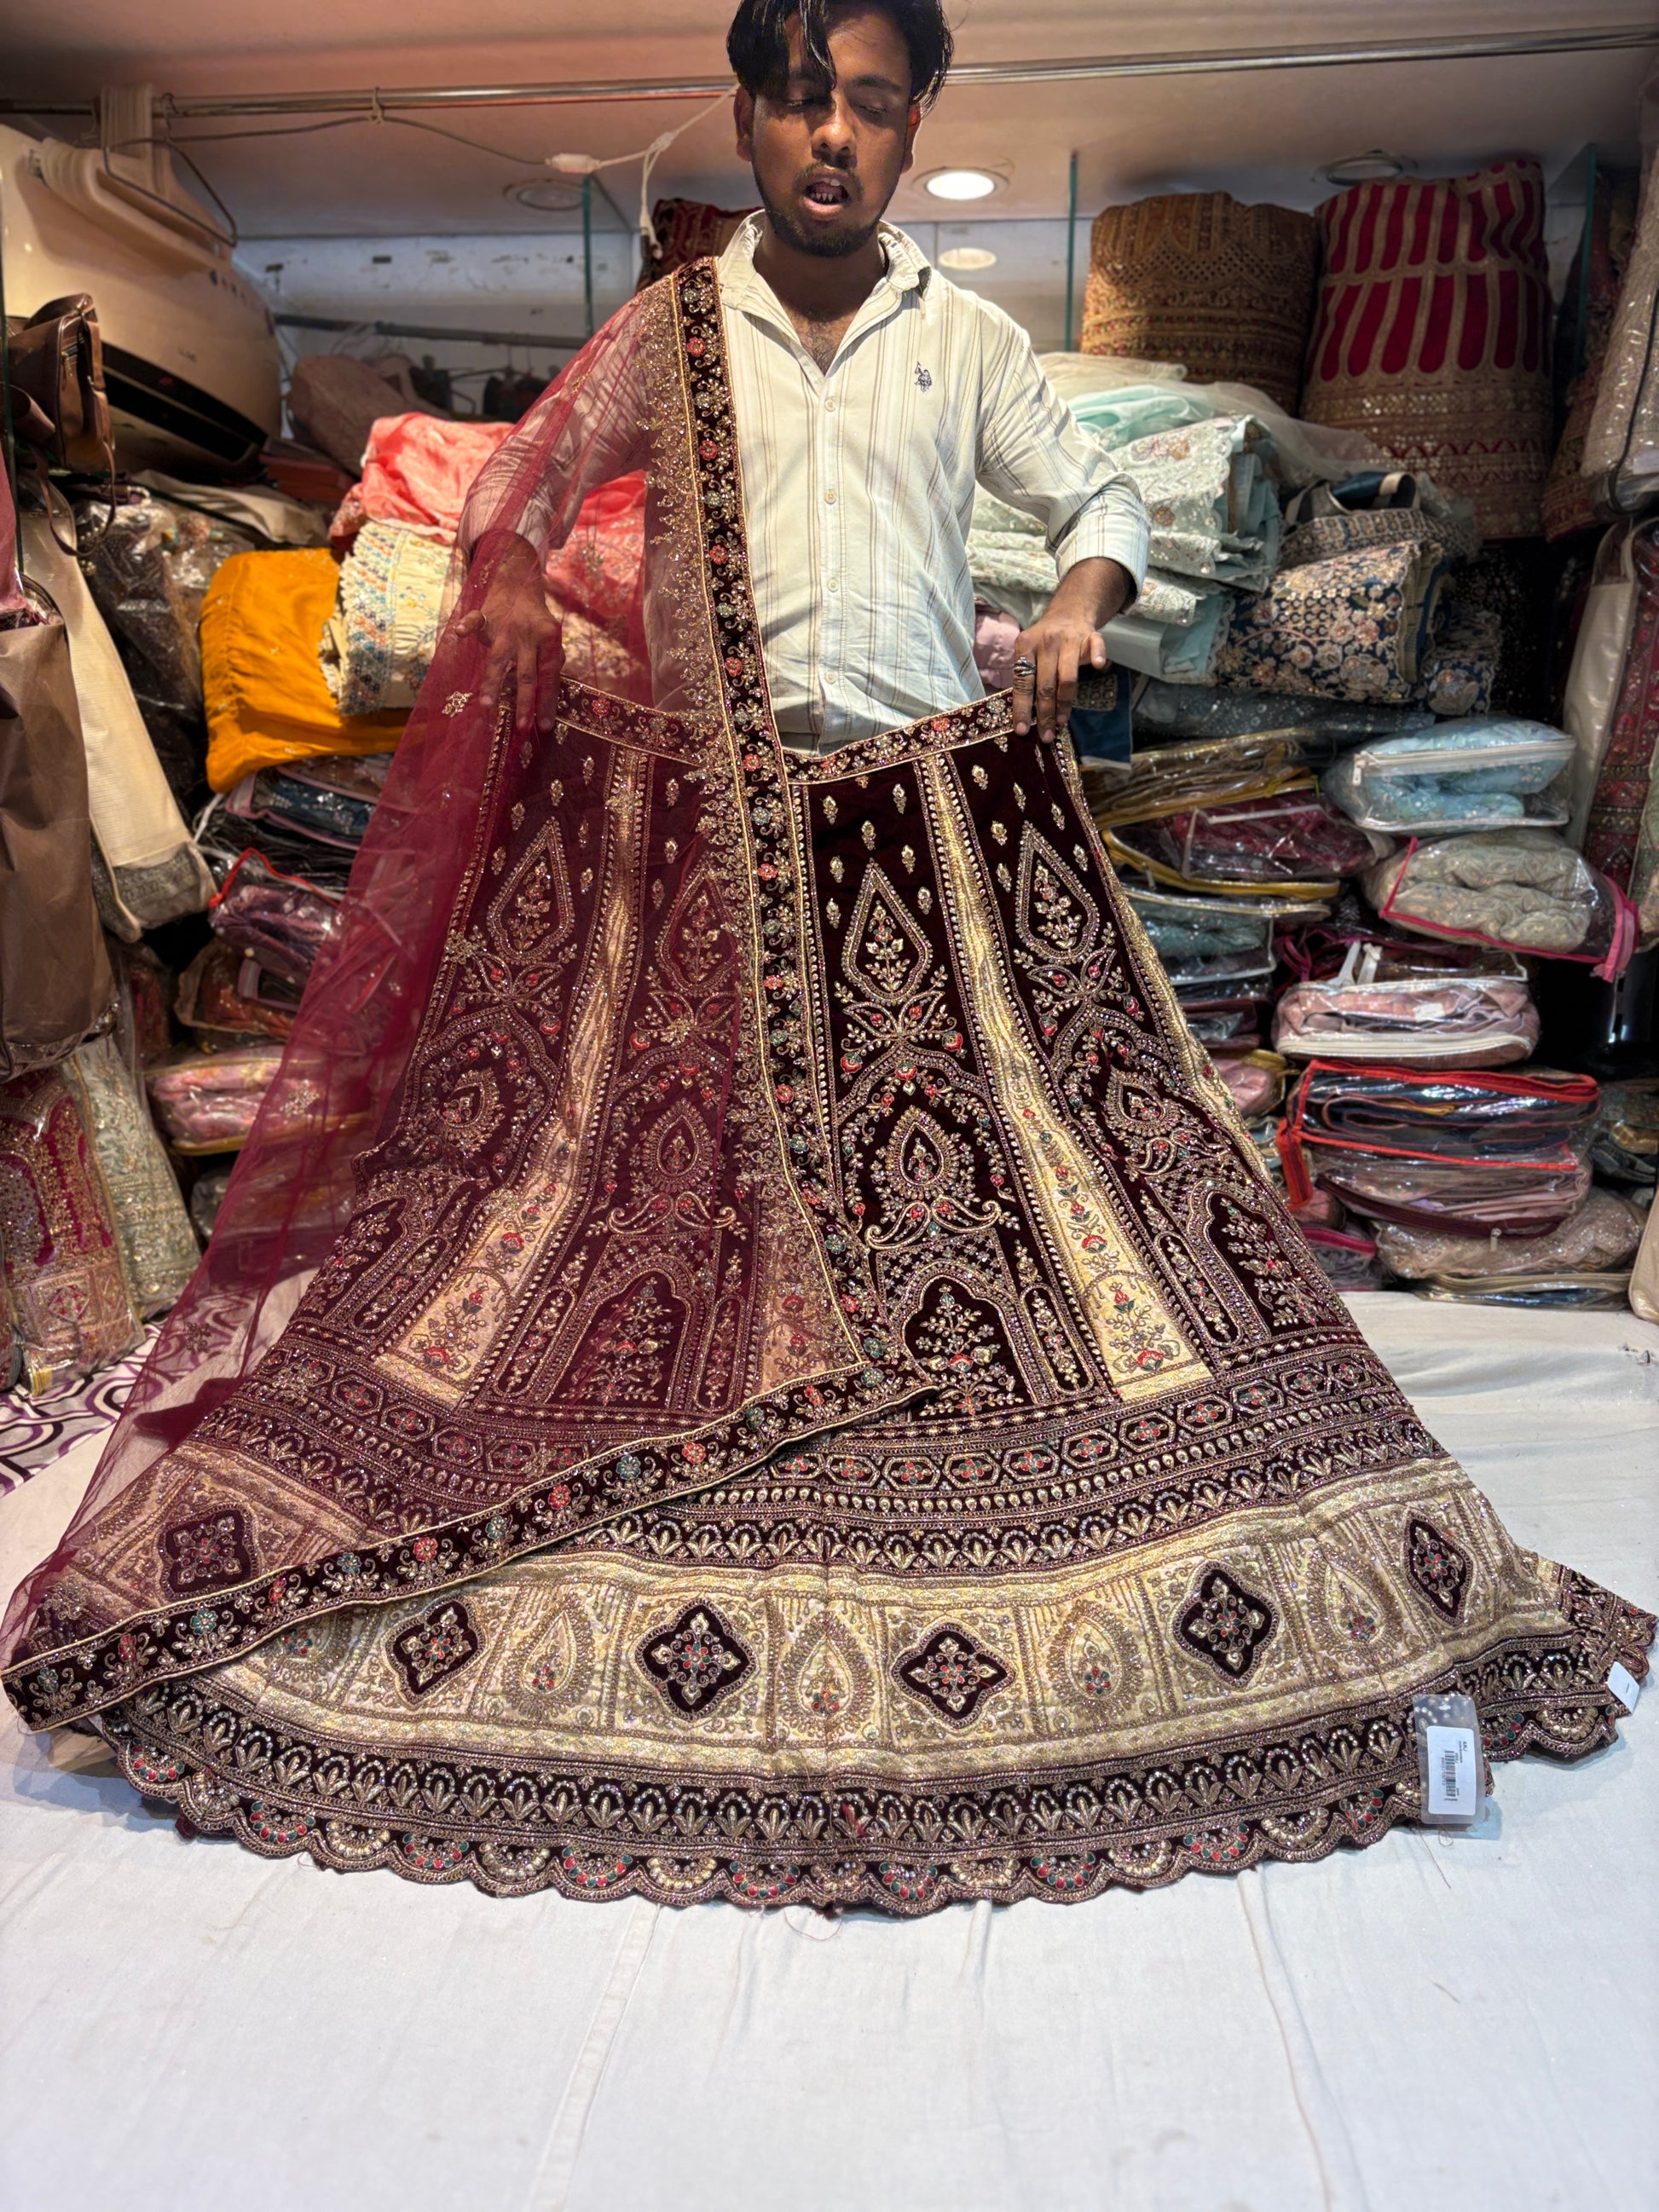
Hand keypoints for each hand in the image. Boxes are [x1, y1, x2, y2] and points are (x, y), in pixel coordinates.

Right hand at [455, 534, 562, 734]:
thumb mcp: (552, 638)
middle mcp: (528, 637)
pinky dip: (467, 627)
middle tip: (522, 725)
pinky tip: (459, 633)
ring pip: (499, 659)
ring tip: (486, 705)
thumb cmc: (537, 620)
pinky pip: (475, 621)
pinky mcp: (487, 617)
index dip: (547, 702)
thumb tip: (552, 693)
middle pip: (527, 673)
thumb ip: (552, 662)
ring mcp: (506, 628)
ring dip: (492, 682)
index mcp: (549, 641)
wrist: (520, 582)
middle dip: (525, 701)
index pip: (550, 677)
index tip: (543, 726)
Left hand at [1011, 616, 1108, 744]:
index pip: (1022, 682)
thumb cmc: (1044, 645)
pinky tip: (1098, 667)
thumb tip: (1024, 718)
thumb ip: (1026, 679)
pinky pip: (1096, 645)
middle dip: (1045, 713)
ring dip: (1064, 703)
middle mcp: (1046, 641)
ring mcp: (1069, 638)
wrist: (1067, 613)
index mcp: (1025, 645)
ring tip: (1061, 722)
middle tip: (1046, 735)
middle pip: (1045, 684)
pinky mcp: (1090, 636)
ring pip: (1067, 676)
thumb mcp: (1028, 654)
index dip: (1022, 708)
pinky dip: (1098, 655)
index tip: (1022, 730)